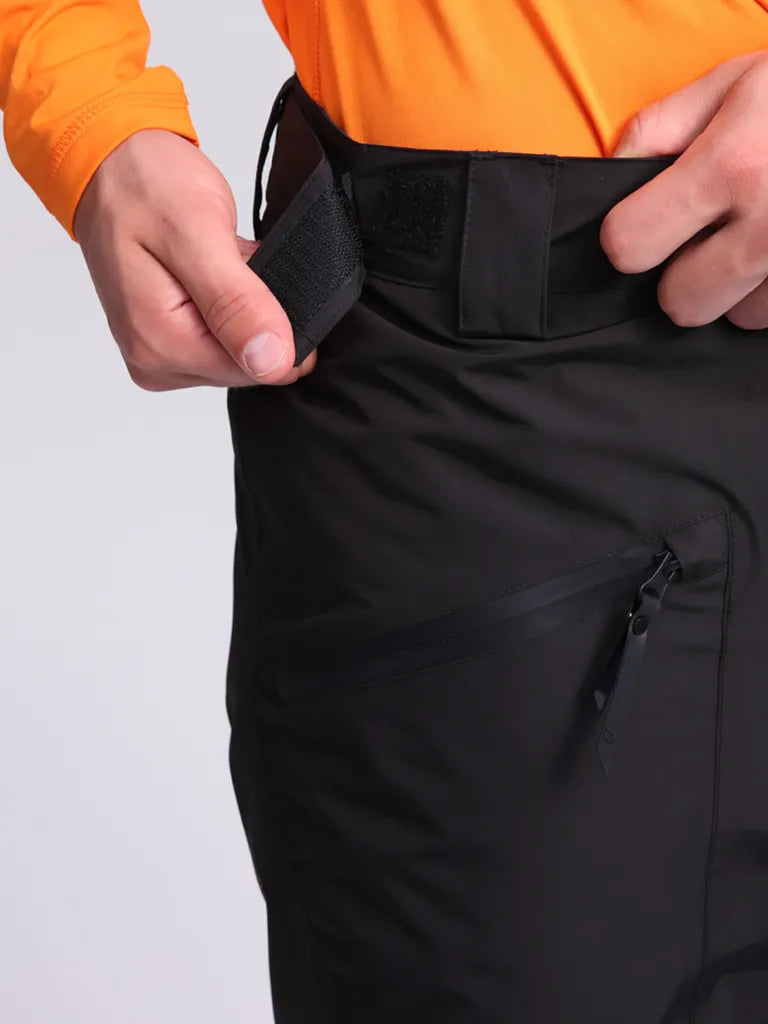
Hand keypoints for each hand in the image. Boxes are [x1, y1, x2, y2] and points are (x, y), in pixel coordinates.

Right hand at [74, 128, 316, 388]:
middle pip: (248, 363)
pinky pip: (223, 337)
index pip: (258, 369)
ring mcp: (158, 353)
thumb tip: (274, 363)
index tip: (257, 275)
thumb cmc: (143, 185)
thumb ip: (237, 305)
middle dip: (257, 312)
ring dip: (244, 306)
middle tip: (232, 261)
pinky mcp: (166, 342)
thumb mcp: (198, 233)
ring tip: (219, 262)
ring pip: (240, 350)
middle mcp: (154, 359)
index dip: (278, 324)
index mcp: (160, 343)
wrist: (108, 165)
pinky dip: (231, 305)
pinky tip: (216, 274)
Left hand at [601, 50, 767, 328]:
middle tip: (706, 238)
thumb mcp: (739, 80)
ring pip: (738, 317)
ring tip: (764, 235)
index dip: (629, 235)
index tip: (643, 224)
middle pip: (681, 303)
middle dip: (683, 275)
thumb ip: (662, 127)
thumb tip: (613, 174)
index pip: (630, 245)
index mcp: (732, 165)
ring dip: (740, 287)